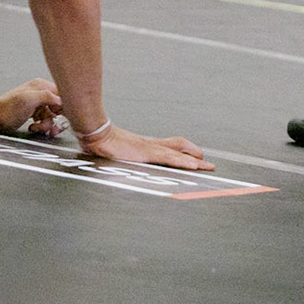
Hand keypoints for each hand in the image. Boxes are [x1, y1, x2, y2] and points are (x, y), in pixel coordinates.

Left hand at [0, 78, 62, 134]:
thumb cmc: (8, 108)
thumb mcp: (30, 100)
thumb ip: (47, 96)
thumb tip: (62, 100)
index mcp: (42, 86)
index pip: (63, 94)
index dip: (65, 107)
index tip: (63, 117)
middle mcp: (41, 92)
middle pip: (59, 107)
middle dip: (57, 120)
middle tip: (52, 129)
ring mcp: (37, 103)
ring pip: (52, 116)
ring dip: (46, 125)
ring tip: (37, 128)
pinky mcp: (33, 112)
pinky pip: (44, 120)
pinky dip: (41, 126)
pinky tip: (33, 127)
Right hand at [79, 124, 215, 171]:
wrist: (96, 136)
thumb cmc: (102, 145)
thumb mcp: (116, 153)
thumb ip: (121, 157)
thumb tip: (119, 160)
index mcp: (145, 146)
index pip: (171, 144)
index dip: (185, 149)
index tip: (196, 155)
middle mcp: (150, 145)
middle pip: (178, 146)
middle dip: (194, 155)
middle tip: (208, 164)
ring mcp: (150, 148)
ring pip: (178, 153)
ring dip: (194, 161)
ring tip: (207, 167)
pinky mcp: (147, 153)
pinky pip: (170, 158)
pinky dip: (184, 161)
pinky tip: (193, 165)